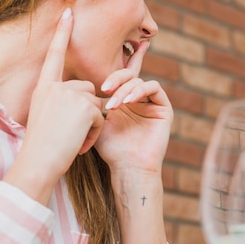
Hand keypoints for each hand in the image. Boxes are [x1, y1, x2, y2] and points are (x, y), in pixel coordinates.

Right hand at [4, 9, 103, 203]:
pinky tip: (79, 143)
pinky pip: (101, 117)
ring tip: (73, 139)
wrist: (37, 163)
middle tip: (70, 132)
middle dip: (88, 111)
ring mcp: (70, 94)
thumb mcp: (46, 117)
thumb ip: (62, 101)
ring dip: (92, 124)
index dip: (62, 34)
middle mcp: (55, 86)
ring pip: (97, 104)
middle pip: (88, 89)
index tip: (68, 12)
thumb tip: (89, 96)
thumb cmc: (41, 148)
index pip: (54, 56)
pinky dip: (95, 133)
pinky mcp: (84, 106)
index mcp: (43, 88)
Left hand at [95, 40, 172, 175]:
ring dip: (125, 89)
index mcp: (124, 101)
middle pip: (129, 76)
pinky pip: (154, 88)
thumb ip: (92, 103)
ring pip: (139, 81)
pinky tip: (129, 101)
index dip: (110, 78)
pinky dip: (140, 90)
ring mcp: (152, 104)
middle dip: (116, 80)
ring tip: (114, 104)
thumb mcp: (96, 121)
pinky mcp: (164, 108)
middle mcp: (139, 100)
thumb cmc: (110, 149)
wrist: (128, 167)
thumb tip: (80, 85)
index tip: (97, 87)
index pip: (119, 79)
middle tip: (104, 90)